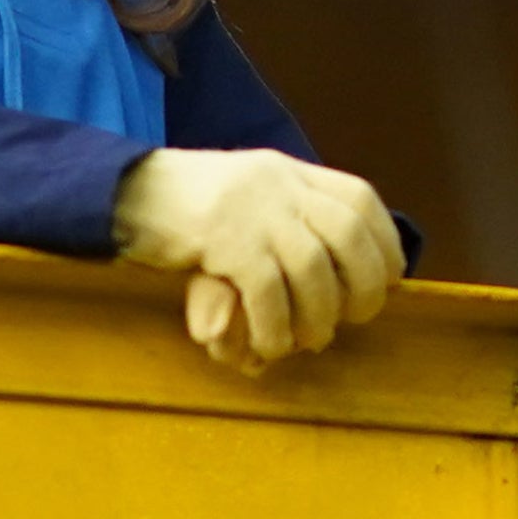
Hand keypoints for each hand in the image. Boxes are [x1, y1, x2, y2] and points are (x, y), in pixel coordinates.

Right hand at [113, 147, 406, 374]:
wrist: (126, 192)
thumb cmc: (190, 207)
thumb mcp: (250, 197)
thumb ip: (291, 223)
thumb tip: (340, 279)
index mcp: (290, 172)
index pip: (361, 200)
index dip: (385, 242)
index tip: (391, 278)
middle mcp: (279, 184)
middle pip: (348, 232)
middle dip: (364, 283)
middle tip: (358, 317)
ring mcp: (251, 209)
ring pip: (312, 268)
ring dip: (318, 315)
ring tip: (311, 340)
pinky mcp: (222, 238)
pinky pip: (267, 290)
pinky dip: (276, 326)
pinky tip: (270, 346)